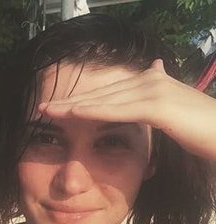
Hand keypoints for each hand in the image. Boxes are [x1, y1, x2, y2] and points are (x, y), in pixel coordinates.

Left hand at [39, 59, 215, 159]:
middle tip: (42, 108)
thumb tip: (152, 74)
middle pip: (100, 92)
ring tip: (47, 111)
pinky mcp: (158, 106)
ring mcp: (154, 91)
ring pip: (105, 99)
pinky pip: (120, 109)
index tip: (57, 109)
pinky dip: (95, 110)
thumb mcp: (172, 114)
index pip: (107, 93)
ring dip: (74, 105)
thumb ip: (155, 103)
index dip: (80, 100)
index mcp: (149, 84)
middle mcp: (149, 82)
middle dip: (69, 101)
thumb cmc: (200, 130)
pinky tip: (74, 113)